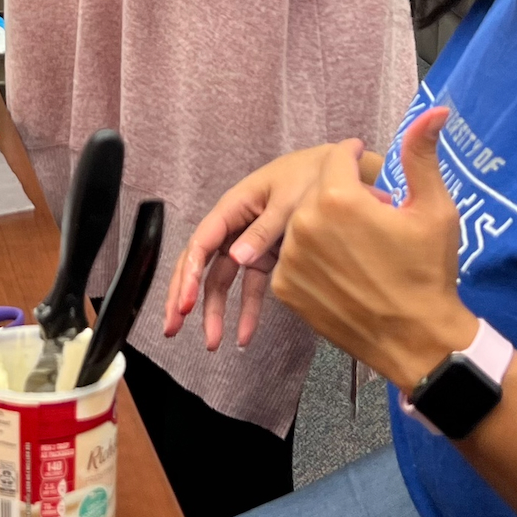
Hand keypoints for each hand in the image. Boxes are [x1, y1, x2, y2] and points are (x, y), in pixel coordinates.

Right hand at [162, 141, 377, 350]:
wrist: (342, 172)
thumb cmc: (312, 176)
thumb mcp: (290, 201)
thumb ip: (264, 230)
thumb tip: (236, 259)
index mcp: (234, 207)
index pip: (202, 243)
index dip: (189, 275)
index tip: (185, 305)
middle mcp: (234, 226)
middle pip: (200, 264)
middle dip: (184, 296)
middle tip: (173, 328)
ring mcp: (248, 243)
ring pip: (220, 280)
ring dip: (213, 311)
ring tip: (213, 344)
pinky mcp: (265, 258)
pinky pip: (248, 287)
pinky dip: (246, 311)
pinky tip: (244, 336)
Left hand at [272, 108, 478, 389]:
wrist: (418, 341)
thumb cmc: (429, 273)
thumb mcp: (434, 208)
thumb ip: (421, 154)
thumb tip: (434, 110)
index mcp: (338, 198)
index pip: (336, 158)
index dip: (354, 159)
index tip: (367, 166)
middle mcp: (304, 225)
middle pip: (317, 190)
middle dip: (341, 194)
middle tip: (369, 213)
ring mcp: (290, 260)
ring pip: (302, 223)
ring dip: (324, 226)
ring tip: (357, 244)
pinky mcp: (285, 289)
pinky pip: (293, 256)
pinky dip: (312, 257)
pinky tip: (343, 267)